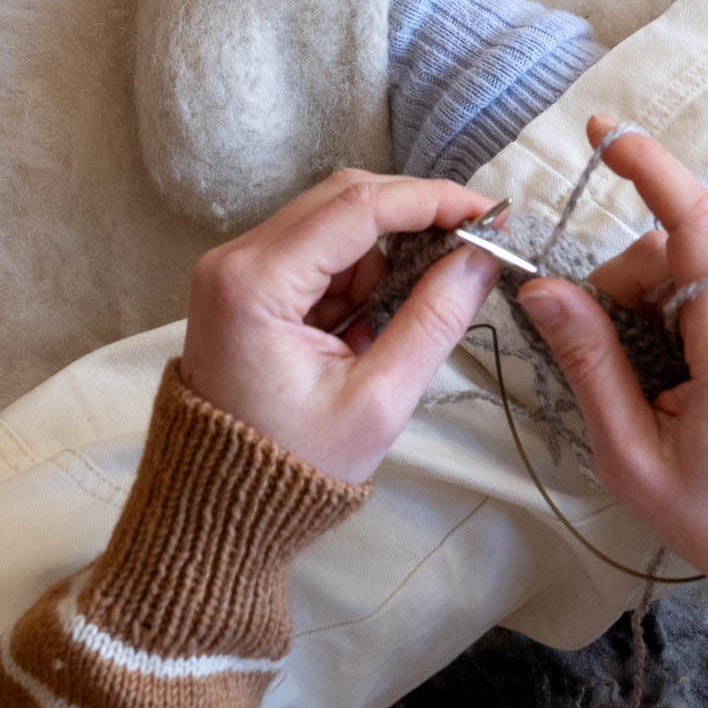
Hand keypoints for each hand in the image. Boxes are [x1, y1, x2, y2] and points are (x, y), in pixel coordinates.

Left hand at [180, 168, 501, 482]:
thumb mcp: (378, 401)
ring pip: (332, 220)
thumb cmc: (296, 465)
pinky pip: (316, 249)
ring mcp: (235, 266)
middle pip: (341, 198)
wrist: (221, 509)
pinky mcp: (244, 281)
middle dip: (411, 216)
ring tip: (399, 317)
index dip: (429, 200)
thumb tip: (482, 256)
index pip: (356, 207)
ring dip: (382, 252)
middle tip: (470, 244)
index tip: (486, 213)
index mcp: (256, 282)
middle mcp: (236, 256)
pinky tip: (368, 322)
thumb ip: (433, 320)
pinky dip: (355, 272)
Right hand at [517, 116, 707, 617]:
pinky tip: (682, 386)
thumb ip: (589, 362)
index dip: (647, 164)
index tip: (601, 130)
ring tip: (653, 391)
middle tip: (606, 363)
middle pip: (678, 254)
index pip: (694, 221)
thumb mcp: (634, 458)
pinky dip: (688, 324)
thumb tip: (542, 289)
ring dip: (656, 311)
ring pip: (698, 277)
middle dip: (625, 288)